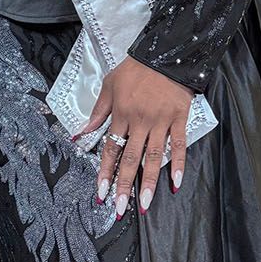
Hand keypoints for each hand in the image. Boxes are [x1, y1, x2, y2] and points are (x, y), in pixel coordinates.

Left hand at [82, 57, 191, 216]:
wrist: (164, 54)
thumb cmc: (134, 70)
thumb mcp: (109, 86)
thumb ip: (97, 113)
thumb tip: (81, 134)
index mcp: (121, 115)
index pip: (111, 149)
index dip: (106, 172)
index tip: (102, 192)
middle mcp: (140, 122)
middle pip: (130, 159)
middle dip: (124, 185)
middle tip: (121, 207)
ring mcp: (161, 122)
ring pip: (154, 157)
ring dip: (149, 182)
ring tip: (146, 204)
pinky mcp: (179, 119)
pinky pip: (179, 145)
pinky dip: (178, 164)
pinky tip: (175, 184)